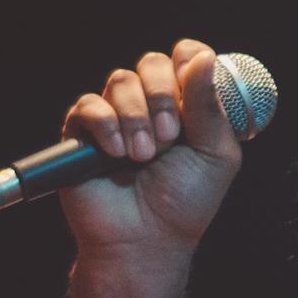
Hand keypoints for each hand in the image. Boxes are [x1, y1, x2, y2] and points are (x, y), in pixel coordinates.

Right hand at [59, 39, 242, 267]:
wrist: (144, 240)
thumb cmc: (184, 203)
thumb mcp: (215, 154)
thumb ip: (210, 105)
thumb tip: (204, 56)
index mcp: (185, 106)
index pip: (185, 57)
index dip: (188, 63)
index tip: (191, 87)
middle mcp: (150, 106)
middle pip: (151, 63)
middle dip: (162, 96)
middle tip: (169, 137)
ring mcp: (115, 118)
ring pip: (120, 80)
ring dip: (136, 117)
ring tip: (143, 157)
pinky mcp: (82, 134)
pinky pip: (88, 105)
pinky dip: (105, 125)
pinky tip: (116, 154)